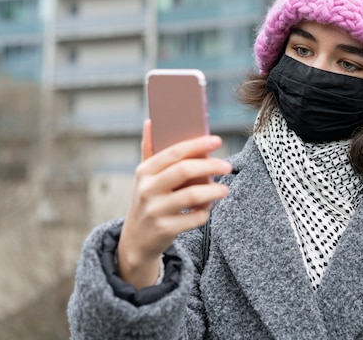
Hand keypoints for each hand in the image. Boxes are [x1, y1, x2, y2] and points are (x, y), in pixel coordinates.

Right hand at [117, 120, 231, 288]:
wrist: (135, 241)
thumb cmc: (147, 200)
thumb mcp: (144, 177)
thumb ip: (150, 149)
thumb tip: (150, 120)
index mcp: (144, 171)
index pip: (174, 152)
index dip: (197, 145)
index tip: (217, 140)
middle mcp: (147, 189)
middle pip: (185, 170)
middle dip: (210, 166)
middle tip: (227, 165)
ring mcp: (155, 210)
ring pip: (193, 195)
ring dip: (213, 191)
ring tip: (224, 190)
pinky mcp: (164, 229)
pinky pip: (195, 217)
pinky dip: (205, 212)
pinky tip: (207, 209)